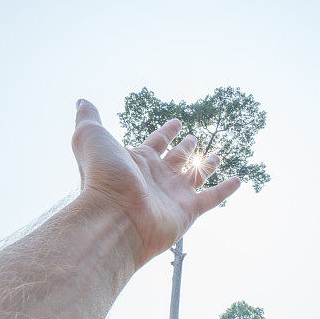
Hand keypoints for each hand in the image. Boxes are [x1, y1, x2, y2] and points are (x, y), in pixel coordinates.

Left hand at [71, 99, 240, 266]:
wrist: (113, 217)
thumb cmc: (101, 177)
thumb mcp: (91, 137)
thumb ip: (89, 118)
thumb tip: (82, 100)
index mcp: (138, 160)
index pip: (156, 141)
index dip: (166, 132)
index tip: (177, 122)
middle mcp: (156, 177)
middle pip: (176, 159)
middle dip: (185, 148)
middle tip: (194, 138)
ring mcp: (173, 195)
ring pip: (195, 176)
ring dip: (206, 166)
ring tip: (216, 157)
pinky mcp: (188, 211)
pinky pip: (211, 198)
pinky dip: (225, 190)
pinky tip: (237, 181)